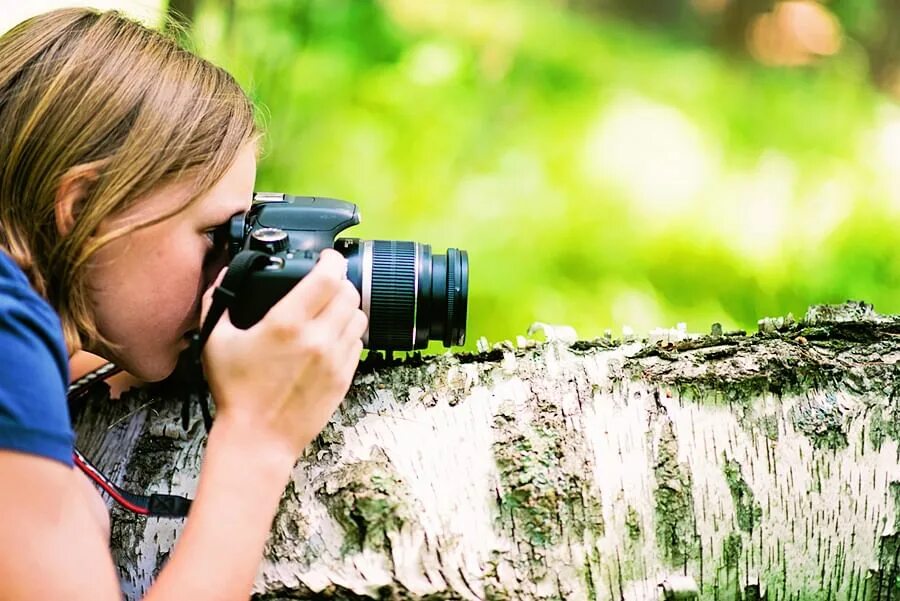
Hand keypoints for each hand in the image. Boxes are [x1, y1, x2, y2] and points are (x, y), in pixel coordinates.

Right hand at [199, 249, 367, 456]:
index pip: (327, 276)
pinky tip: (333, 335)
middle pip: (349, 292)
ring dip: (348, 306)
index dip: (331, 259)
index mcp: (287, 324)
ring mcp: (335, 359)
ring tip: (332, 308)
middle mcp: (317, 339)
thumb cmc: (236, 393)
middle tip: (326, 283)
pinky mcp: (344, 377)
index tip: (326, 257)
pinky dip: (349, 333)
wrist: (258, 439)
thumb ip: (219, 300)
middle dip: (339, 281)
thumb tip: (226, 274)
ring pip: (359, 316)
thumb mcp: (216, 341)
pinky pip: (359, 343)